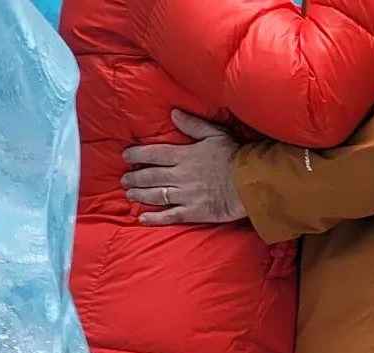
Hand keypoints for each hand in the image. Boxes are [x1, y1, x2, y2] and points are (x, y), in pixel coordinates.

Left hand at [122, 111, 247, 225]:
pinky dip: (154, 218)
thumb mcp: (215, 134)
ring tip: (129, 194)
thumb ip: (193, 124)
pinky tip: (143, 219)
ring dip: (140, 195)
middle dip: (134, 177)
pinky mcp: (193, 212)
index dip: (137, 155)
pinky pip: (169, 216)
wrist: (249, 183)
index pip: (154, 154)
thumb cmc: (234, 157)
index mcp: (184, 155)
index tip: (126, 157)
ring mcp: (185, 195)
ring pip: (156, 195)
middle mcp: (180, 175)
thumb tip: (173, 113)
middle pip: (151, 176)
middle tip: (124, 179)